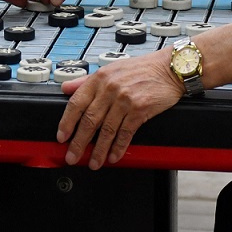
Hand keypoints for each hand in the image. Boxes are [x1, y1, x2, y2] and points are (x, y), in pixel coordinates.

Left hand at [56, 52, 181, 168]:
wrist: (169, 68)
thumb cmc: (141, 69)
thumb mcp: (110, 69)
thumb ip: (86, 80)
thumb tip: (66, 88)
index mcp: (99, 78)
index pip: (76, 103)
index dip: (66, 123)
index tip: (62, 137)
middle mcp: (110, 89)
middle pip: (89, 121)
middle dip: (79, 143)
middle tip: (72, 156)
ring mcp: (125, 100)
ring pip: (107, 131)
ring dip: (98, 150)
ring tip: (93, 162)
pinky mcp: (140, 109)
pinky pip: (126, 133)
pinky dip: (118, 147)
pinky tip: (113, 156)